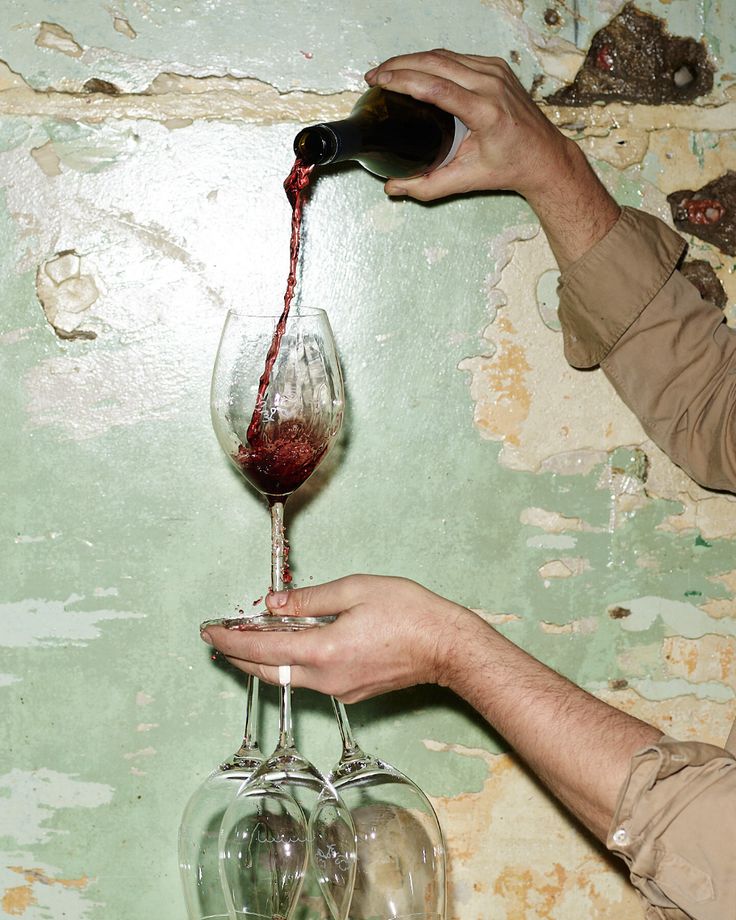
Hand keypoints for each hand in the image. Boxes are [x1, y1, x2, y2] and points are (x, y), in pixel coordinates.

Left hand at [201, 574, 477, 702]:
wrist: (446, 647)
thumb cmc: (408, 612)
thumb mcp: (356, 589)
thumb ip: (310, 599)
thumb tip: (273, 606)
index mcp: (324, 650)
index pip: (262, 650)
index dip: (230, 641)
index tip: (209, 632)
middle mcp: (326, 678)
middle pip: (267, 673)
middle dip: (238, 658)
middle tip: (219, 640)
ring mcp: (339, 691)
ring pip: (288, 679)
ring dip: (262, 662)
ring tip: (247, 642)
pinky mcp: (352, 694)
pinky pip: (311, 680)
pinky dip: (291, 665)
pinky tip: (291, 648)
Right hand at [364, 49, 572, 202]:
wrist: (543, 156)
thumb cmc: (508, 168)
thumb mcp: (466, 181)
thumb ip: (427, 186)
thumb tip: (392, 187)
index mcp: (487, 112)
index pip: (437, 87)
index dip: (404, 80)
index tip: (380, 81)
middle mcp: (492, 85)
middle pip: (436, 63)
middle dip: (399, 65)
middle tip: (374, 76)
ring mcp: (495, 72)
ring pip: (444, 55)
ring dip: (412, 60)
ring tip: (387, 72)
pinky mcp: (496, 67)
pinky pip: (457, 57)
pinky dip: (431, 61)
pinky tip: (414, 70)